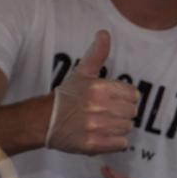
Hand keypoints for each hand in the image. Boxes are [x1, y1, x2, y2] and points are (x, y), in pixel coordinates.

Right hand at [45, 31, 138, 153]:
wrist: (42, 121)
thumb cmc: (67, 96)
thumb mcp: (82, 73)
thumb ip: (97, 53)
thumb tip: (104, 32)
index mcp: (99, 88)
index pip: (134, 95)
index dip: (125, 97)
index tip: (111, 99)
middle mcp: (98, 107)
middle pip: (132, 112)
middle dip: (121, 112)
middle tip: (104, 112)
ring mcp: (95, 127)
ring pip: (127, 128)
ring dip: (117, 127)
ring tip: (101, 123)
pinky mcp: (93, 145)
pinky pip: (121, 144)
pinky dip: (114, 142)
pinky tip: (101, 135)